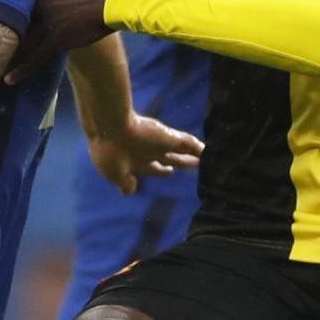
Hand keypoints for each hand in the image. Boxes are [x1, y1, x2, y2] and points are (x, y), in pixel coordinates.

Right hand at [86, 112, 202, 195]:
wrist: (110, 127)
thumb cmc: (108, 153)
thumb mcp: (114, 173)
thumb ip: (125, 182)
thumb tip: (129, 192)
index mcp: (133, 161)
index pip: (150, 167)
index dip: (160, 171)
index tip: (169, 172)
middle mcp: (147, 151)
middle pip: (169, 158)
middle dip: (180, 163)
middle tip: (193, 164)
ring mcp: (158, 144)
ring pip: (181, 150)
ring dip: (194, 156)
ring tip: (208, 158)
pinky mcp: (168, 138)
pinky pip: (189, 145)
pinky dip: (199, 149)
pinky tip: (211, 153)